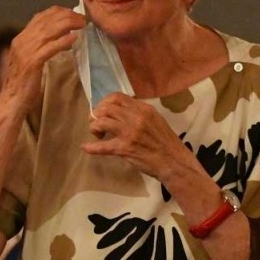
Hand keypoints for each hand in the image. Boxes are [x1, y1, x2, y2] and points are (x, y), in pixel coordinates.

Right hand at [0, 6, 85, 106]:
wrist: (12, 101)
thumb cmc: (24, 84)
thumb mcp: (31, 60)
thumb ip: (42, 47)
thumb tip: (63, 37)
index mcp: (21, 38)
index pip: (40, 16)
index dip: (58, 12)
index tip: (73, 13)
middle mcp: (22, 41)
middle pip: (46, 21)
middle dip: (67, 16)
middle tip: (83, 18)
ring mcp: (26, 51)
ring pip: (48, 31)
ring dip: (68, 25)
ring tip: (82, 24)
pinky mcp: (32, 63)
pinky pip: (49, 48)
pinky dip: (62, 41)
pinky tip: (74, 38)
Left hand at [83, 93, 197, 186]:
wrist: (174, 162)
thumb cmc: (166, 142)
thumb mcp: (155, 120)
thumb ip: (139, 114)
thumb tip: (121, 111)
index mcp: (144, 108)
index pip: (117, 97)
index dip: (105, 102)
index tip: (102, 110)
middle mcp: (136, 117)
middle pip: (107, 108)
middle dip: (97, 114)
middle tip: (95, 123)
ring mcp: (130, 132)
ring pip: (102, 122)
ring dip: (94, 127)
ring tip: (97, 134)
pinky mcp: (125, 148)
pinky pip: (102, 146)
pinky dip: (91, 147)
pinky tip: (86, 147)